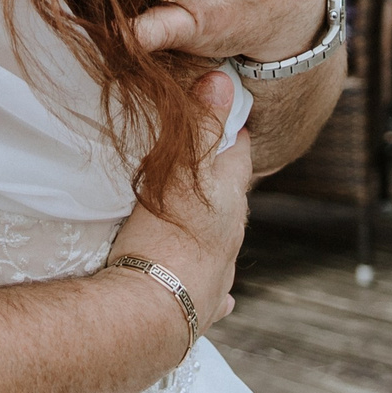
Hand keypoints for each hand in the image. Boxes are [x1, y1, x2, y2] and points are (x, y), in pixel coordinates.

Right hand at [104, 114, 253, 357]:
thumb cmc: (165, 237)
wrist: (153, 312)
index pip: (238, 155)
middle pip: (232, 198)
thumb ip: (200, 127)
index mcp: (229, 200)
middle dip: (221, 179)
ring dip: (216, 229)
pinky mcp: (203, 306)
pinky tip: (224, 295)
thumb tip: (225, 80)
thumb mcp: (180, 172)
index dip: (231, 132)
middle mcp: (231, 237)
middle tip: (203, 162)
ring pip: (226, 244)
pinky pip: (216, 292)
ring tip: (201, 218)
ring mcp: (220, 274)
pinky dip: (216, 286)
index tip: (226, 115)